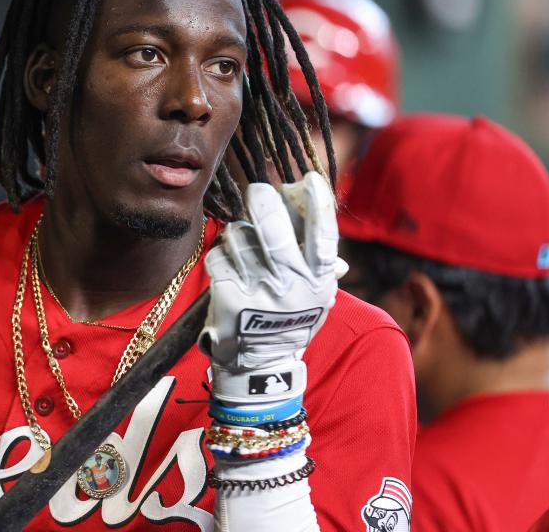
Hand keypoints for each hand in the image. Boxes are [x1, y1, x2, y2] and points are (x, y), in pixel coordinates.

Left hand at [200, 172, 344, 410]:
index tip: (310, 180)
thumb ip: (320, 265)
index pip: (323, 236)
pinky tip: (226, 267)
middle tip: (257, 190)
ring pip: (240, 239)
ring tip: (241, 245)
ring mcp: (259, 291)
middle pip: (275, 231)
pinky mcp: (230, 298)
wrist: (260, 368)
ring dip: (236, 235)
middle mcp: (290, 285)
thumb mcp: (315, 299)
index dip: (319, 205)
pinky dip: (219, 257)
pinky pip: (218, 257)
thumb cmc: (288, 323)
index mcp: (317, 280)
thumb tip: (330, 235)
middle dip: (263, 203)